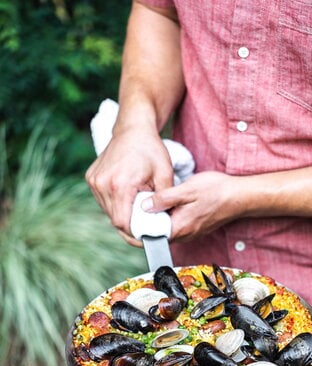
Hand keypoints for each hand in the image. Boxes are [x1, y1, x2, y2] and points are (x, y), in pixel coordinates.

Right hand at [85, 128, 173, 245]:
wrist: (133, 129)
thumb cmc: (151, 150)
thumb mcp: (165, 174)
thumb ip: (163, 200)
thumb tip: (162, 222)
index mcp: (120, 185)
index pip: (123, 223)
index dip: (135, 233)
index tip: (147, 236)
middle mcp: (102, 184)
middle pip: (115, 220)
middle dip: (131, 225)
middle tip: (146, 225)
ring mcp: (94, 181)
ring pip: (108, 212)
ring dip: (123, 214)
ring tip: (138, 208)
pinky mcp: (91, 179)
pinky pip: (103, 201)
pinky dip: (116, 204)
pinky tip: (128, 198)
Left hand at [142, 171, 243, 241]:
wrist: (239, 196)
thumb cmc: (216, 191)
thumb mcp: (187, 190)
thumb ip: (164, 199)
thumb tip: (144, 207)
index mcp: (179, 228)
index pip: (151, 236)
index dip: (138, 228)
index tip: (129, 217)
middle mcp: (184, 235)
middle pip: (157, 234)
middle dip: (146, 223)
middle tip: (135, 207)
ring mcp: (190, 232)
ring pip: (166, 230)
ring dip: (157, 220)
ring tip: (146, 205)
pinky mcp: (194, 227)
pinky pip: (175, 226)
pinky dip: (167, 218)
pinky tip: (164, 205)